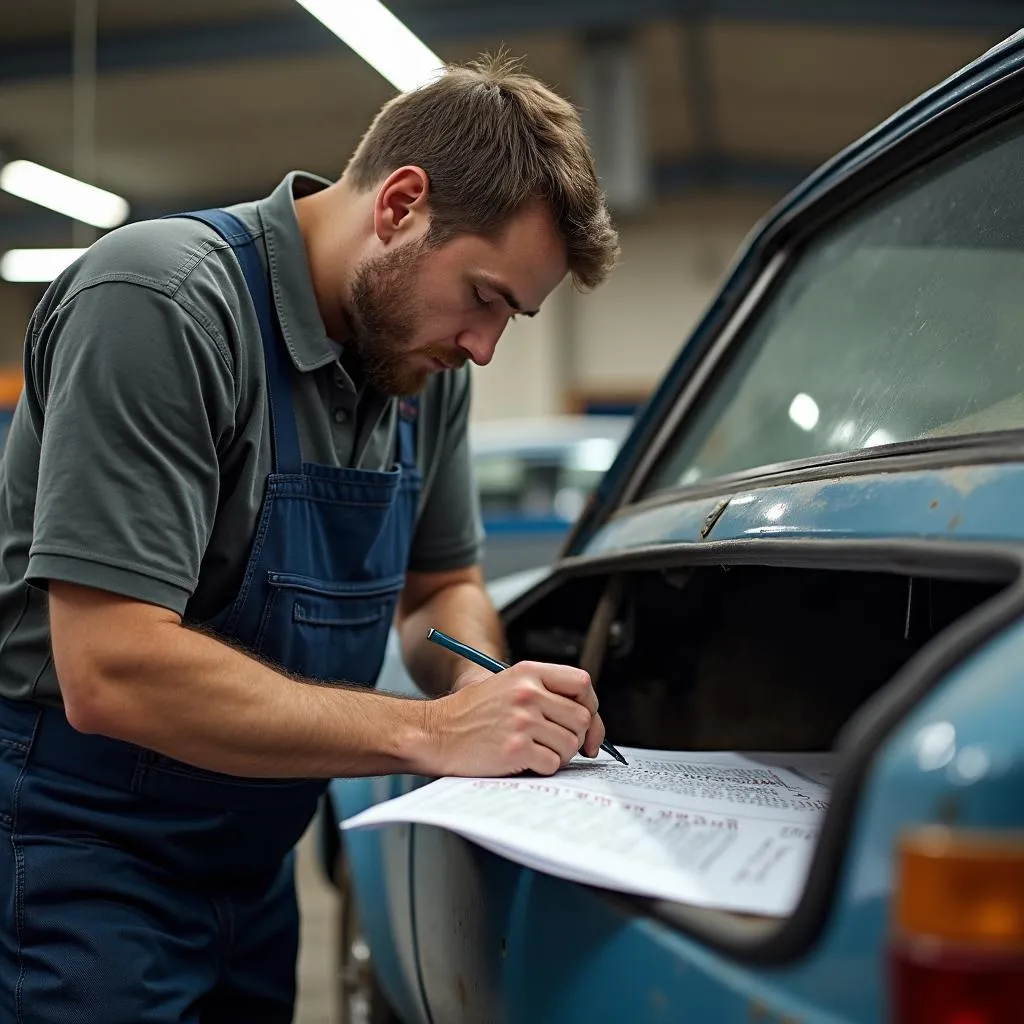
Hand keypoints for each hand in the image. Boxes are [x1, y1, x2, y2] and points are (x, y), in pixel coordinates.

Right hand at [423, 661, 605, 776]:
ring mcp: (522, 721)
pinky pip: (553, 764)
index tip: (588, 723)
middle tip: (562, 745)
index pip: (582, 683)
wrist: (434, 732)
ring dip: (560, 755)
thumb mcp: (506, 685)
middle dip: (579, 737)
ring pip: (571, 744)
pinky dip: (544, 768)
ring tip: (536, 752)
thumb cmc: (469, 714)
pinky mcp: (515, 749)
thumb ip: (543, 692)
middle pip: (583, 718)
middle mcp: (528, 693)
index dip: (591, 705)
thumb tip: (586, 716)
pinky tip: (525, 762)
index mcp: (528, 673)